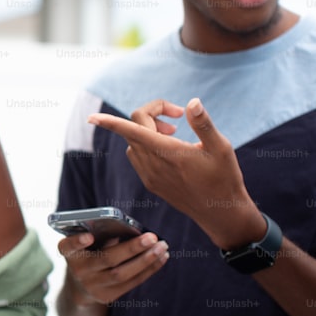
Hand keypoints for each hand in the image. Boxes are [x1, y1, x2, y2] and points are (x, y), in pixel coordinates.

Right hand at [58, 232, 168, 304]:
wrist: (80, 287)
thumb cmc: (87, 254)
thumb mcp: (86, 245)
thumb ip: (99, 236)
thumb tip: (129, 230)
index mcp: (70, 253)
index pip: (68, 246)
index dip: (78, 242)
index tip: (89, 236)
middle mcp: (78, 270)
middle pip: (107, 259)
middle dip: (131, 248)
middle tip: (152, 237)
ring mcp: (92, 286)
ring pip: (122, 274)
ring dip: (146, 260)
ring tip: (162, 247)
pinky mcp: (106, 297)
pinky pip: (131, 283)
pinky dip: (148, 270)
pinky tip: (161, 258)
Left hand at [89, 98, 265, 248]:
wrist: (220, 213)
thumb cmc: (224, 179)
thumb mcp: (221, 147)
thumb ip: (203, 123)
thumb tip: (192, 102)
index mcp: (167, 152)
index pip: (132, 130)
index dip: (109, 122)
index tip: (91, 117)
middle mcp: (152, 164)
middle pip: (134, 128)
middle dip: (152, 115)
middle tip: (177, 116)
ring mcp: (149, 175)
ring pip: (133, 143)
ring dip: (147, 131)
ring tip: (174, 133)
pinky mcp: (151, 183)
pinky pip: (137, 157)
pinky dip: (145, 146)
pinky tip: (169, 149)